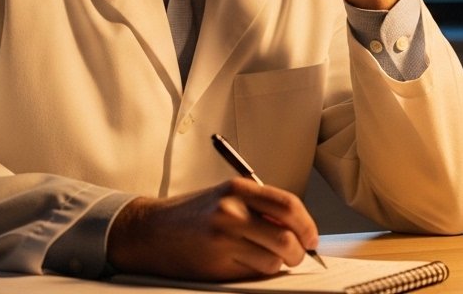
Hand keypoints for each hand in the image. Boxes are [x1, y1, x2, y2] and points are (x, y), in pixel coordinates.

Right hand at [106, 178, 318, 280]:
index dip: (307, 225)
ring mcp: (223, 239)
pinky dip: (256, 272)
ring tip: (261, 258)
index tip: (311, 238)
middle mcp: (231, 211)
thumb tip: (298, 229)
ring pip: (272, 261)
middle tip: (297, 256)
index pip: (289, 206)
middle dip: (299, 253)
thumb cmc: (192, 214)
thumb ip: (260, 208)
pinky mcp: (216, 264)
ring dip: (275, 265)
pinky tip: (243, 263)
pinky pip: (252, 274)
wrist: (150, 231)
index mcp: (238, 189)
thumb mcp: (226, 197)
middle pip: (286, 238)